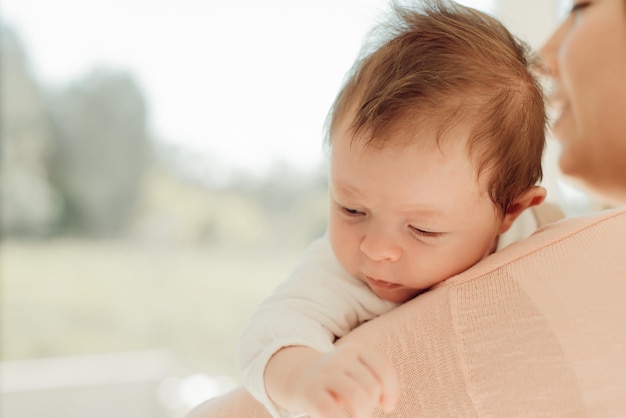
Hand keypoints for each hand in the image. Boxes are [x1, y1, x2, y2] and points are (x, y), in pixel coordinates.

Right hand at [265, 344, 398, 417]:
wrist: (300, 376)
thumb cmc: (340, 378)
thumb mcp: (358, 369)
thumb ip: (378, 381)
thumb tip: (388, 404)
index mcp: (357, 348)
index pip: (384, 369)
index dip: (391, 392)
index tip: (386, 405)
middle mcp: (340, 358)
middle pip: (371, 387)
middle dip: (372, 405)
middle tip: (364, 409)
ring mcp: (324, 374)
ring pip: (357, 398)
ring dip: (363, 414)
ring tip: (357, 416)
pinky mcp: (310, 393)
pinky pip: (331, 412)